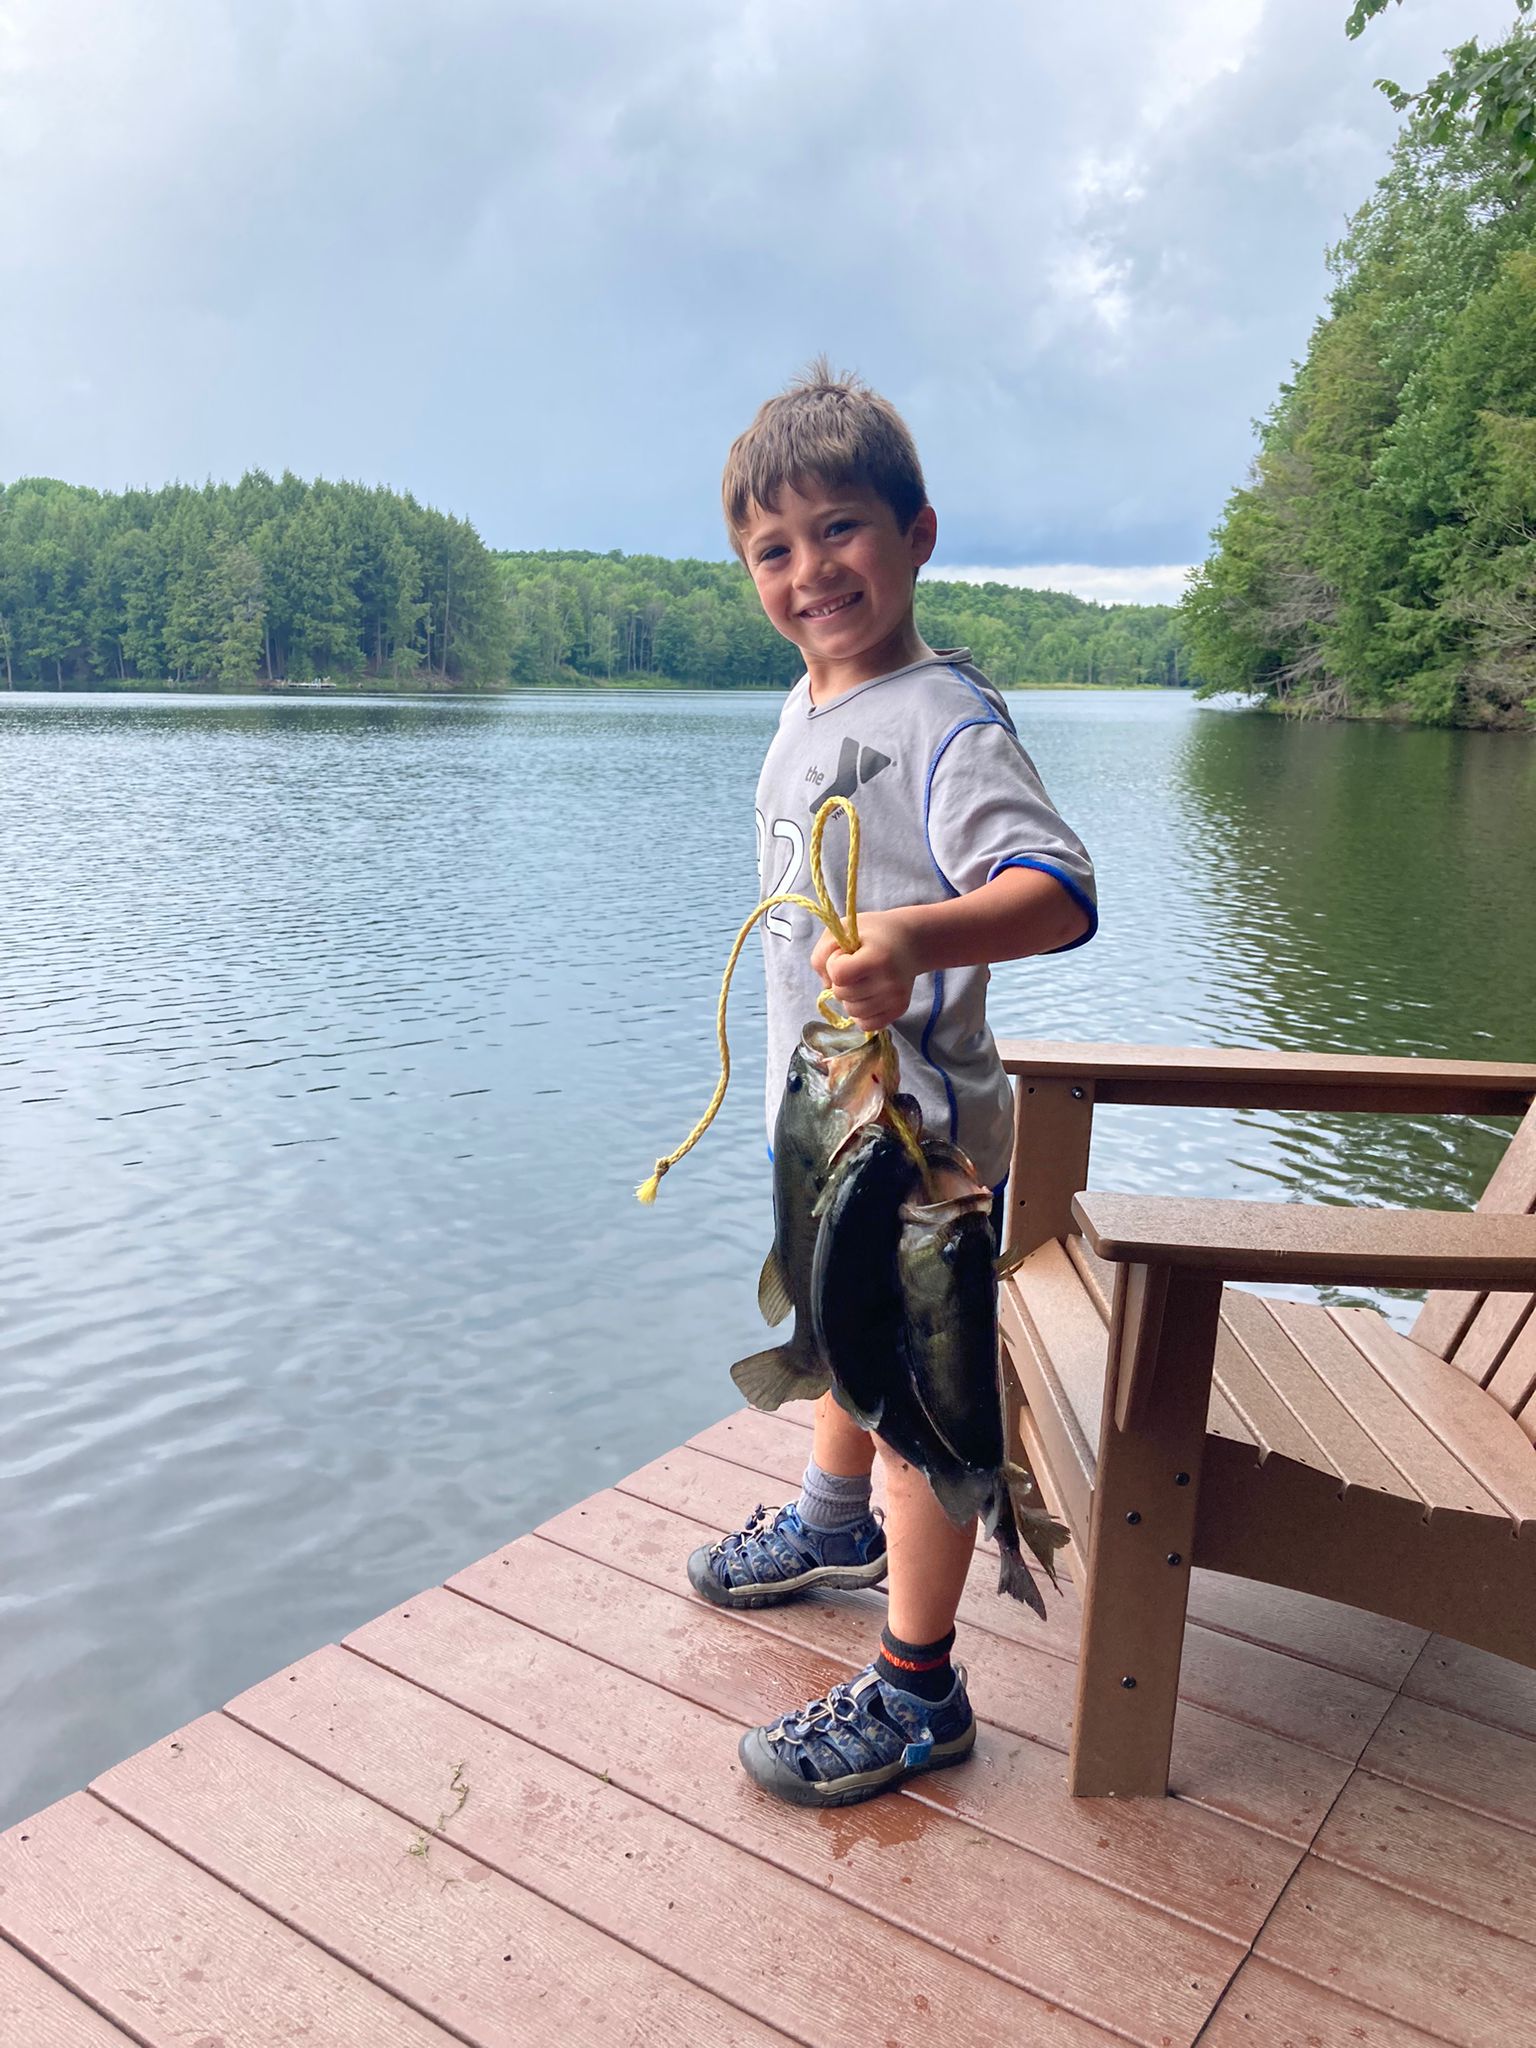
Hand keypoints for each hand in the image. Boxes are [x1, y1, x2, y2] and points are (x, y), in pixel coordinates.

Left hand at [810, 910, 920, 1032]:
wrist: (910, 941)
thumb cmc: (872, 934)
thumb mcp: (843, 930)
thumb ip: (822, 954)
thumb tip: (827, 986)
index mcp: (877, 958)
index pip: (838, 974)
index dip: (834, 963)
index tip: (845, 954)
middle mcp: (889, 981)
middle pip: (842, 995)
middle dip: (841, 981)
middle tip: (856, 966)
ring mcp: (895, 998)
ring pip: (852, 1012)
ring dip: (850, 998)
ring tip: (862, 980)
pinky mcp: (899, 1010)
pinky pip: (866, 1024)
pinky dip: (861, 1013)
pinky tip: (867, 996)